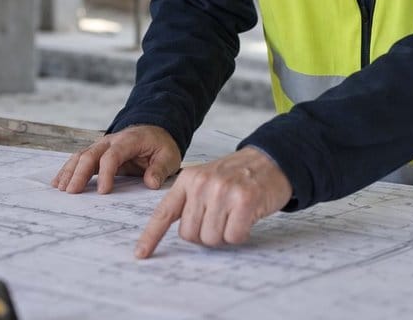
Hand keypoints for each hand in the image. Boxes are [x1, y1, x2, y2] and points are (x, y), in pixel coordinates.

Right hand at [51, 124, 180, 193]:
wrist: (155, 133)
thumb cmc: (161, 146)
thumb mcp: (169, 157)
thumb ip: (160, 169)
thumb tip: (151, 183)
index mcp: (129, 140)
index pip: (113, 155)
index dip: (106, 173)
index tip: (103, 192)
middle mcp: (111, 141)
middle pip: (91, 154)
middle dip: (79, 173)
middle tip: (72, 192)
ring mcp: (102, 146)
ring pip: (81, 156)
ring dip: (69, 171)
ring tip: (61, 189)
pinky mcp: (97, 153)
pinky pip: (79, 159)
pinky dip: (67, 170)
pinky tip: (58, 182)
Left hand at [134, 146, 291, 258]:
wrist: (271, 159)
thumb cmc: (239, 175)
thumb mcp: (207, 179)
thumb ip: (191, 201)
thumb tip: (184, 234)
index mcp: (189, 179)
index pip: (164, 212)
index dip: (151, 236)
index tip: (141, 254)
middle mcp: (202, 184)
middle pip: (190, 235)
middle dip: (206, 234)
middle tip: (221, 218)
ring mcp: (223, 191)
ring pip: (212, 238)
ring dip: (225, 233)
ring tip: (235, 214)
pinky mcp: (244, 201)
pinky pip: (233, 236)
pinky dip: (241, 233)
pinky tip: (247, 216)